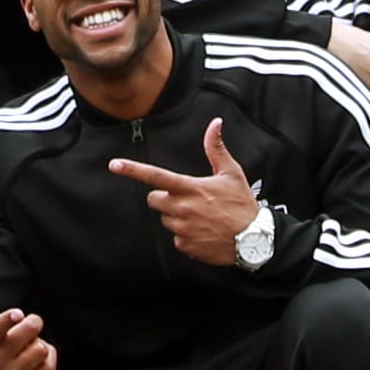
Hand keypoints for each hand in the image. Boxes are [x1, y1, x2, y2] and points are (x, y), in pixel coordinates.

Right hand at [0, 264, 56, 369]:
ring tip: (27, 343)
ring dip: (38, 343)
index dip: (9, 320)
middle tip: (27, 323)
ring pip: (40, 350)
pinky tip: (35, 355)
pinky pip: (48, 367)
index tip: (17, 313)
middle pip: (28, 335)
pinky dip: (48, 357)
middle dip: (32, 323)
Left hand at [110, 121, 266, 266]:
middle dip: (164, 198)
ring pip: (165, 219)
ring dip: (177, 217)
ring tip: (201, 217)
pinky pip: (176, 238)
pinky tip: (203, 232)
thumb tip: (215, 123)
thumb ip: (216, 148)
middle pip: (155, 199)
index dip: (133, 170)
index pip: (156, 176)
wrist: (255, 240)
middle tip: (187, 198)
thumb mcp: (232, 173)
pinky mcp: (185, 246)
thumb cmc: (242, 204)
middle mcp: (183, 208)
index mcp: (191, 188)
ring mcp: (182, 229)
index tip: (114, 164)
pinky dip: (186, 235)